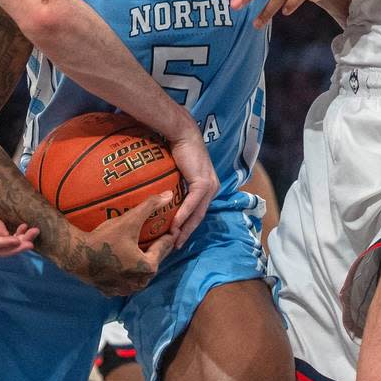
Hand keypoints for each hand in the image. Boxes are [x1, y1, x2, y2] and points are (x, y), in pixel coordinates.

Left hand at [0, 189, 38, 256]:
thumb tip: (9, 230)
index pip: (5, 242)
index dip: (20, 237)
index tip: (30, 227)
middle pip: (5, 249)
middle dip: (22, 244)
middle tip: (35, 234)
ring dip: (16, 248)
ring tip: (29, 242)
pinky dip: (2, 245)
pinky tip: (14, 241)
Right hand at [68, 192, 176, 295]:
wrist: (76, 255)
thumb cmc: (105, 239)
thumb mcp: (129, 220)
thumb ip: (149, 206)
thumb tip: (168, 194)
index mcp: (148, 267)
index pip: (165, 248)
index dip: (169, 234)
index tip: (171, 225)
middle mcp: (139, 283)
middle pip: (154, 262)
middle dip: (156, 249)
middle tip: (156, 234)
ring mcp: (124, 289)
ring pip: (140, 274)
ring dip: (142, 262)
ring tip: (140, 247)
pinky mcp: (111, 291)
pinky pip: (125, 280)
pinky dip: (126, 272)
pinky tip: (123, 261)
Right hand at [166, 126, 217, 247]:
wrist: (183, 135)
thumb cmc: (179, 151)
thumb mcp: (181, 174)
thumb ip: (180, 187)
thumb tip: (167, 199)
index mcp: (209, 188)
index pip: (199, 212)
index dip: (189, 226)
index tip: (177, 237)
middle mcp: (212, 189)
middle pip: (200, 217)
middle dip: (188, 233)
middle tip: (175, 246)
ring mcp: (209, 187)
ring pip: (197, 214)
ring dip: (185, 229)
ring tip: (174, 240)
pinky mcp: (203, 183)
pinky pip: (192, 204)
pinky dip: (183, 215)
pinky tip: (174, 225)